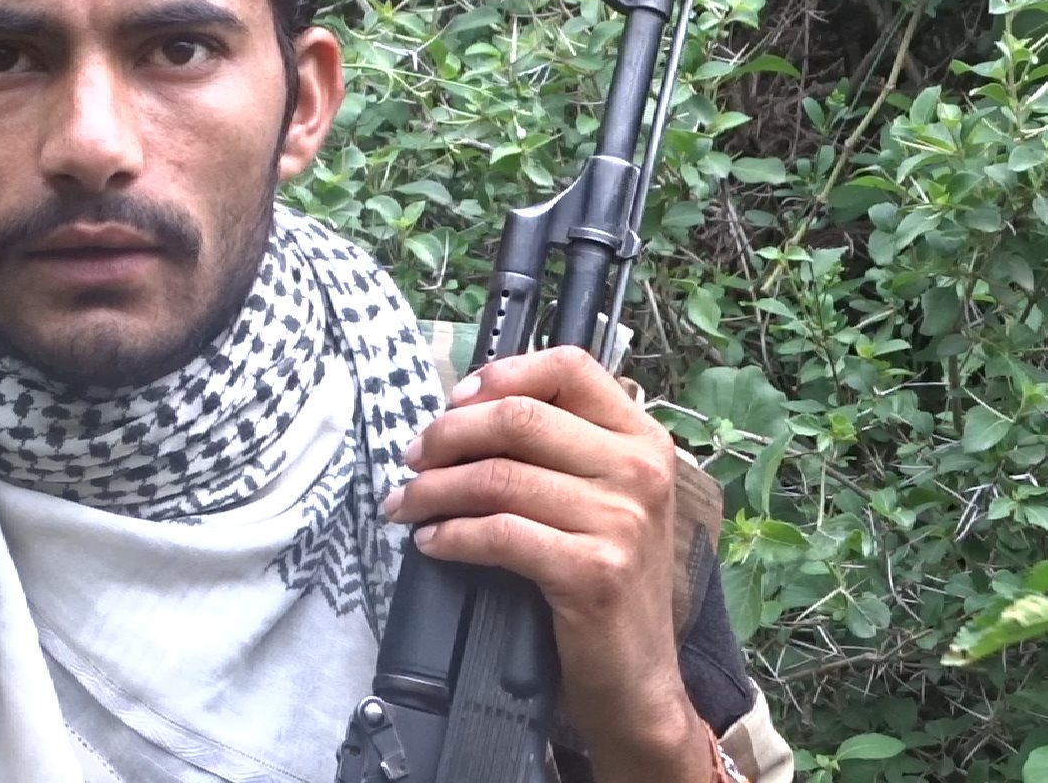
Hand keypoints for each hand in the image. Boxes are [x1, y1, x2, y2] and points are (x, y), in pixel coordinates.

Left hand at [380, 345, 712, 779]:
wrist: (637, 679)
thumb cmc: (604, 582)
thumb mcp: (602, 500)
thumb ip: (558, 449)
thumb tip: (466, 409)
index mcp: (642, 439)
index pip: (571, 367)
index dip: (502, 375)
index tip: (455, 399)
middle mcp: (639, 471)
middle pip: (520, 418)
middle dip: (448, 434)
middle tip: (413, 457)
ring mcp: (621, 521)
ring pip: (498, 476)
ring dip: (434, 489)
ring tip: (406, 504)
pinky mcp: (594, 571)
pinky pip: (499, 534)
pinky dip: (451, 535)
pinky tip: (431, 542)